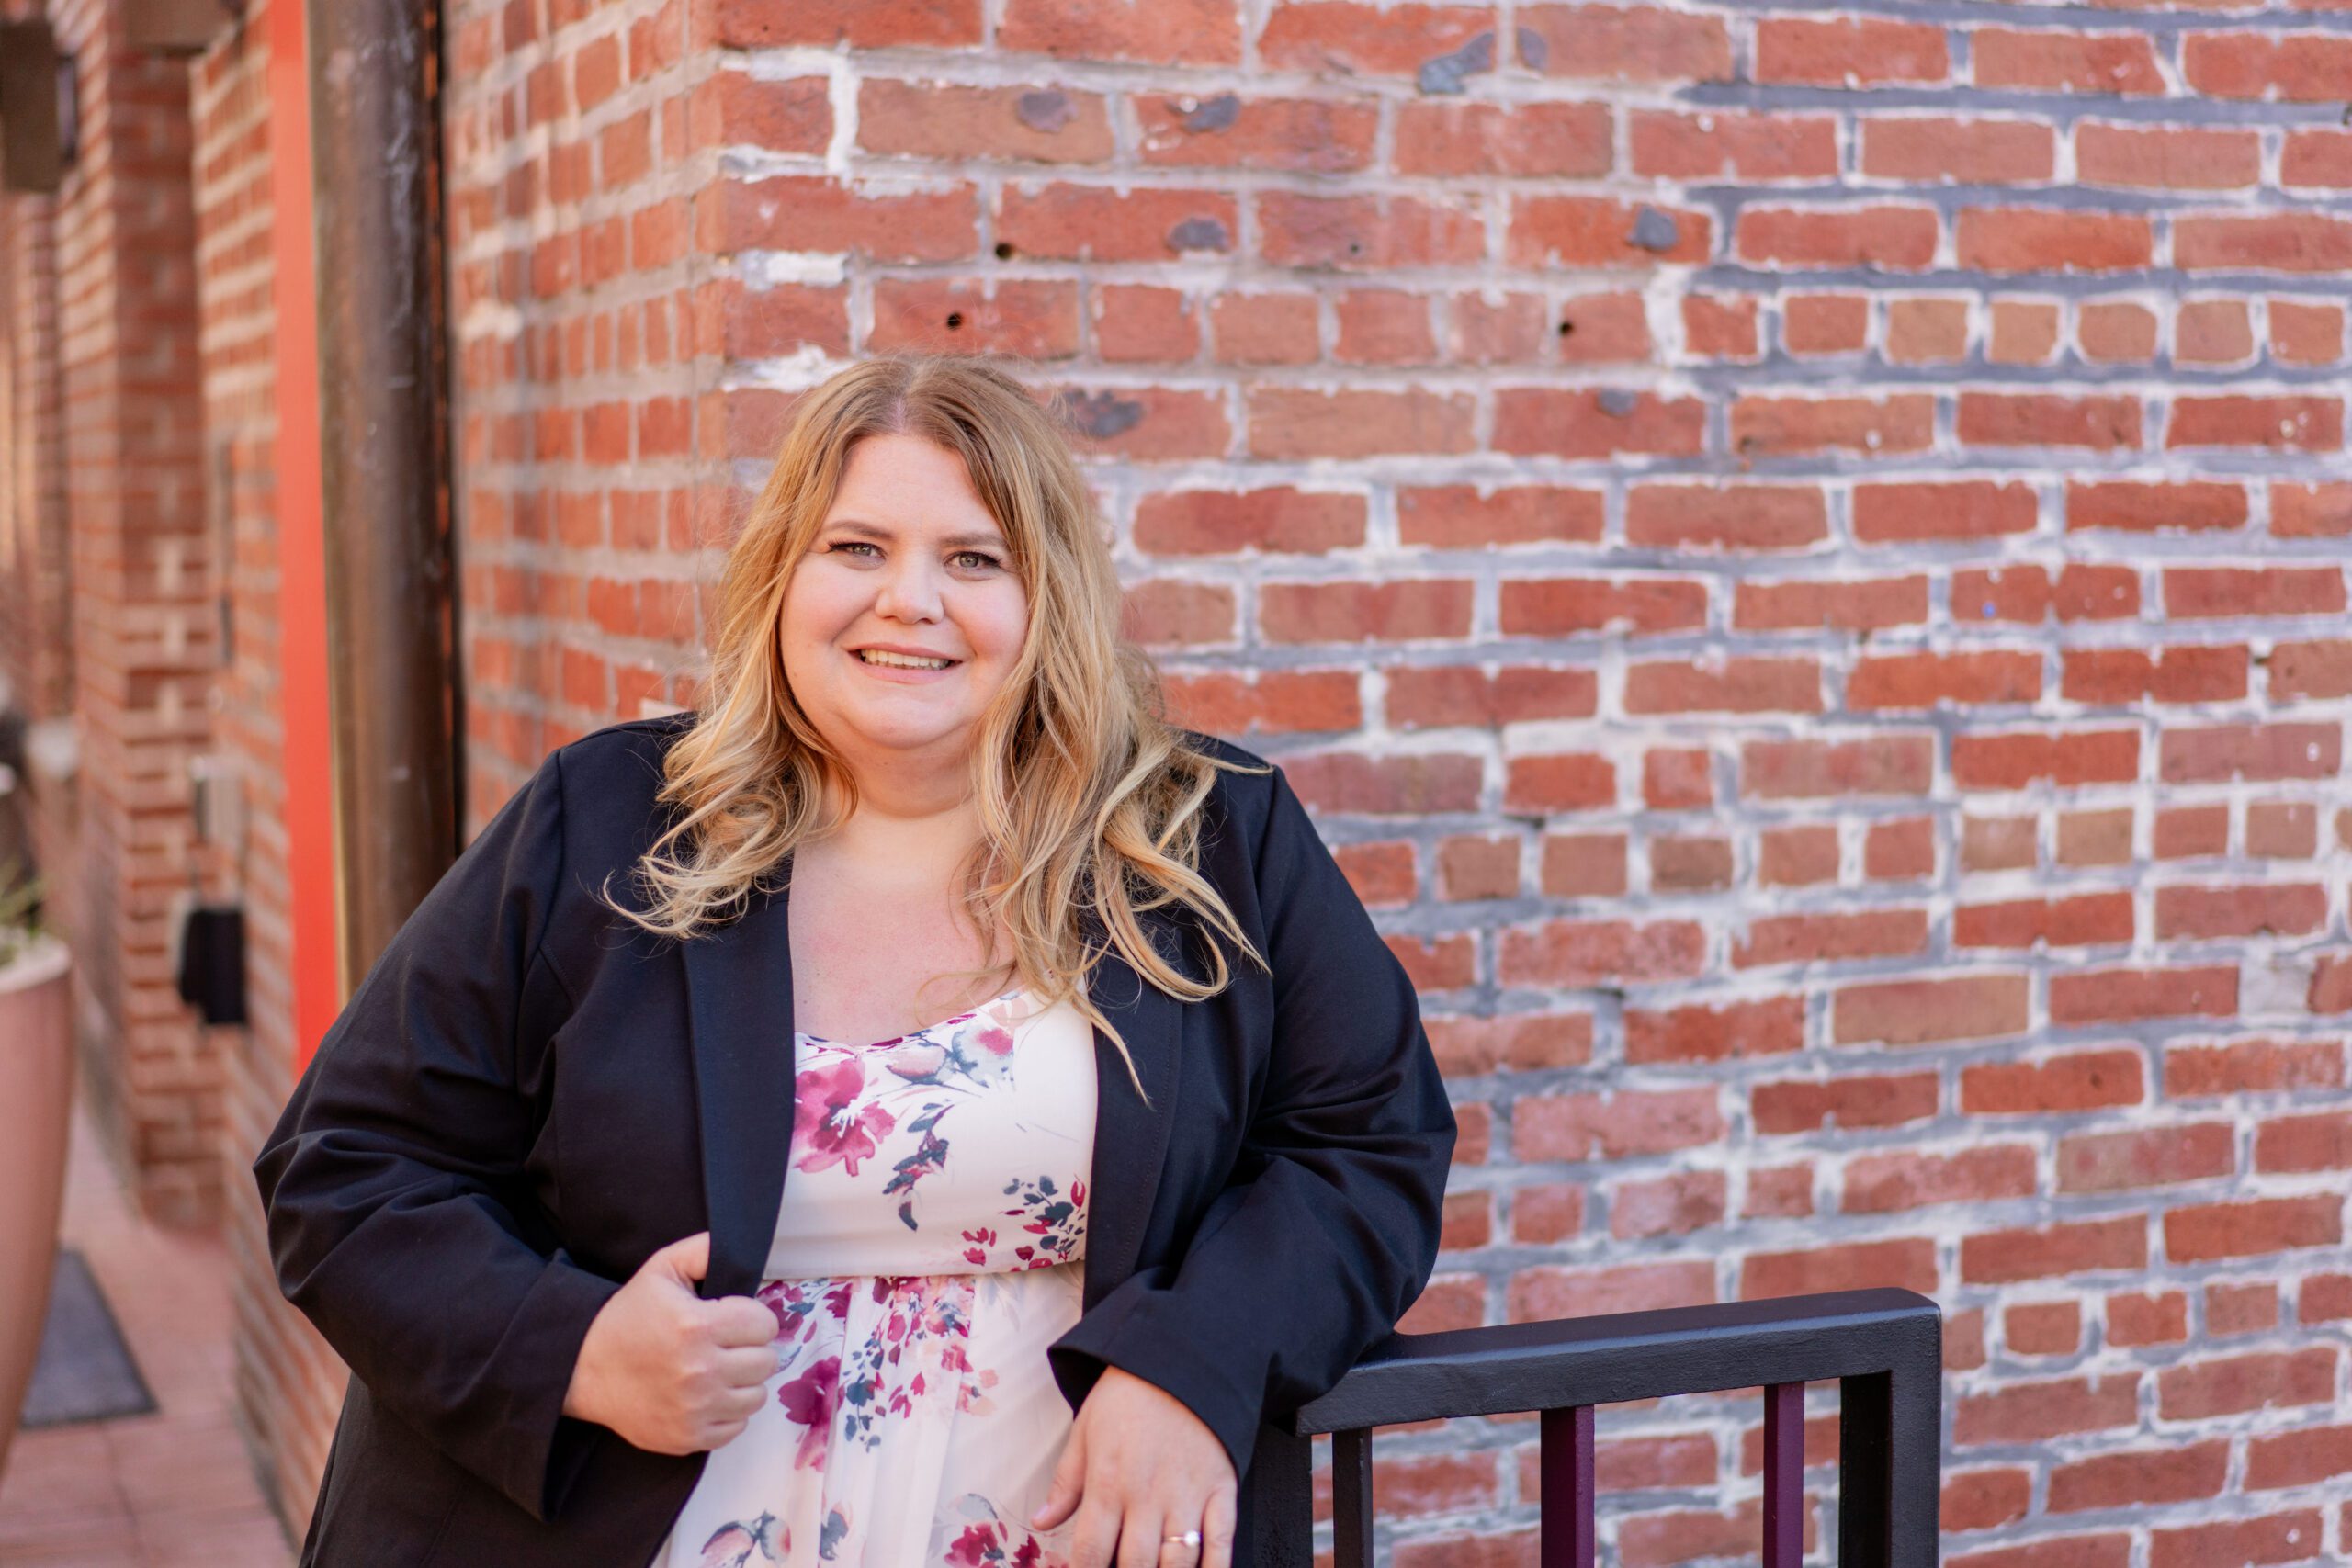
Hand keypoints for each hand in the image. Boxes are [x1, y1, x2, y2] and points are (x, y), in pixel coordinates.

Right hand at [560, 1231, 777, 1455]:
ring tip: (719, 1370)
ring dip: (743, 1382)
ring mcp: (696, 1409)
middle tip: (727, 1345)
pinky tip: (707, 1395)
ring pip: (757, 1396)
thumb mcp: (661, 1270)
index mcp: (698, 1326)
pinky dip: (728, 1412)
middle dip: (751, 1348)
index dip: (753, 1317)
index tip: (734, 1319)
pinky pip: (737, 1427)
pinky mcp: (689, 1438)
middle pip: (767, 1361)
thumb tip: (739, 1244)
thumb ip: (704, 1251)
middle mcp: (701, 1371)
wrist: (583, 1370)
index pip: (765, 1324)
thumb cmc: (627, 1318)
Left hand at [1031, 1366, 1236, 1567]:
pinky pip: (1222, 1542)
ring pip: (1178, 1562)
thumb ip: (1066, 1483)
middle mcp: (1148, 1496)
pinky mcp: (1222, 1490)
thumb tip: (1041, 1521)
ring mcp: (1188, 1496)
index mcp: (1109, 1483)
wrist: (1180, 1358)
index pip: (1091, 1551)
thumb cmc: (1128, 1395)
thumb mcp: (1085, 1432)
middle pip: (1135, 1565)